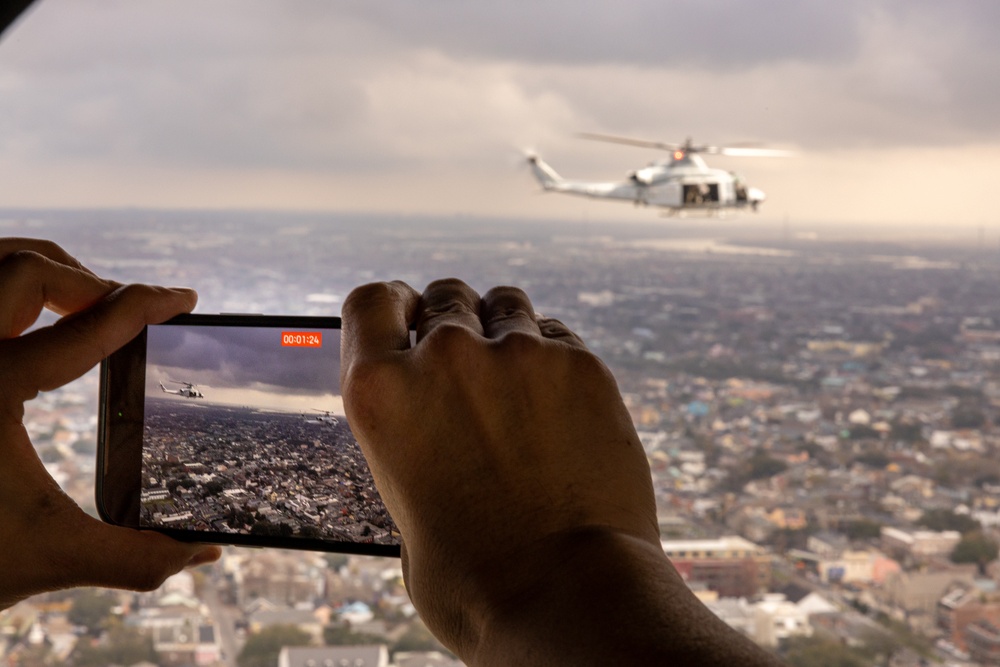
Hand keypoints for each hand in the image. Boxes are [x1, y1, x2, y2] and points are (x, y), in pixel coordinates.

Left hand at [0, 239, 219, 609]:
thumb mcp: (50, 556)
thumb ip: (135, 558)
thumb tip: (205, 555)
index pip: (88, 328)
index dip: (146, 306)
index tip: (183, 299)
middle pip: (31, 270)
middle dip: (89, 282)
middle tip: (124, 312)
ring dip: (40, 274)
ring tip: (76, 304)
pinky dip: (6, 290)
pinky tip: (26, 326)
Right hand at [341, 280, 659, 654]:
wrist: (564, 600)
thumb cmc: (472, 577)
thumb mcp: (403, 503)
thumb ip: (409, 440)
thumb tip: (430, 424)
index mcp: (380, 392)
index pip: (371, 302)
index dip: (393, 307)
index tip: (409, 318)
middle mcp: (443, 358)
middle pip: (445, 296)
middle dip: (456, 322)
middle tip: (474, 364)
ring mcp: (517, 355)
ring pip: (507, 306)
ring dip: (508, 332)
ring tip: (522, 381)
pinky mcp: (580, 365)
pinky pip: (560, 336)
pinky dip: (557, 358)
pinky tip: (563, 403)